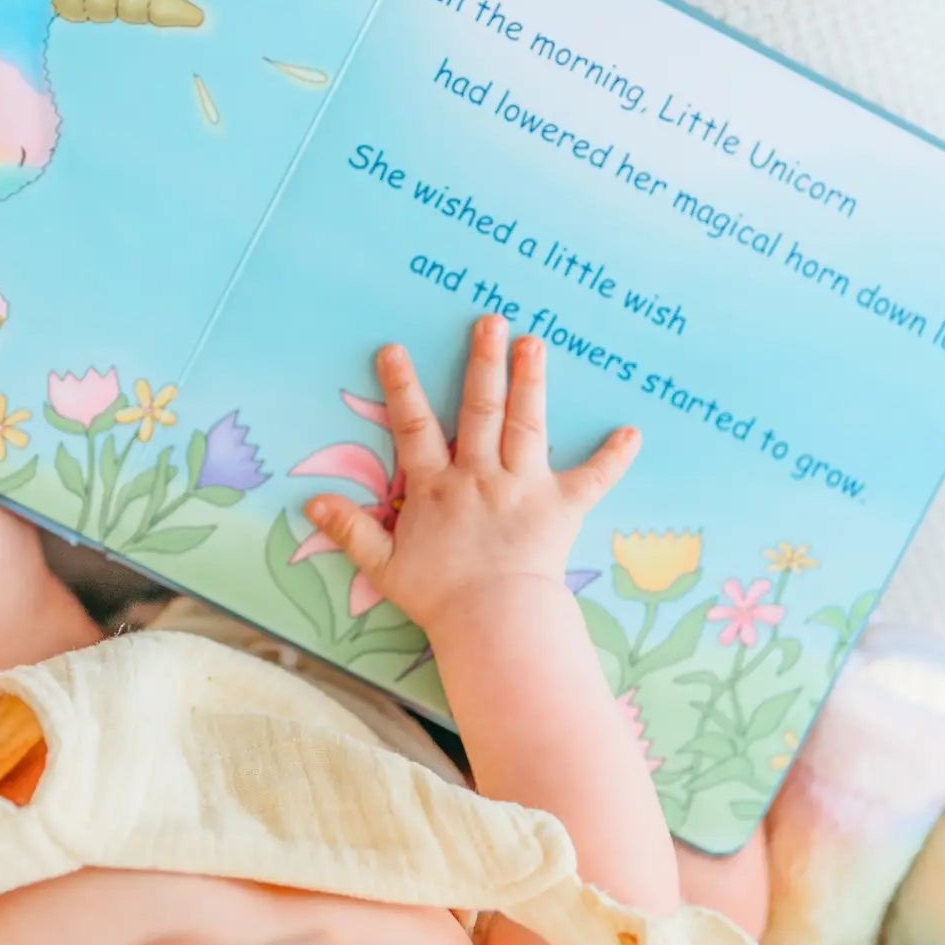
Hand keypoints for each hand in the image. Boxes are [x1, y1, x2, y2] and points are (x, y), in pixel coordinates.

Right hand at [303, 315, 638, 633]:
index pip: (415, 427)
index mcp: (436, 487)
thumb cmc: (439, 597)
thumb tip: (311, 501)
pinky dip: (614, 458)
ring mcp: (522, 487)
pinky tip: (633, 433)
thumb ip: (350, 529)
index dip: (402, 387)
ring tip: (535, 342)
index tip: (395, 349)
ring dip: (531, 382)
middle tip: (491, 322)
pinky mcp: (561, 507)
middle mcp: (480, 475)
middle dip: (483, 363)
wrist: (493, 622)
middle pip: (480, 410)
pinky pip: (593, 480)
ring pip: (527, 424)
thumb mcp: (383, 565)